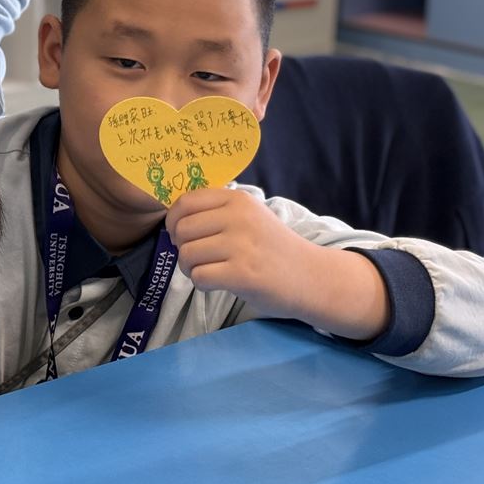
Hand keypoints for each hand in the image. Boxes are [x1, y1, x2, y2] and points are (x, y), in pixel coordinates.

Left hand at [165, 188, 322, 320]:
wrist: (311, 276)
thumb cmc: (272, 247)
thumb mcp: (249, 216)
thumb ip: (216, 211)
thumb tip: (173, 217)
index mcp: (237, 200)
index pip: (185, 202)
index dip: (173, 220)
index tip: (179, 234)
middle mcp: (238, 218)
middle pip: (181, 230)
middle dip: (181, 248)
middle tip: (197, 258)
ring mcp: (241, 245)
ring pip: (187, 255)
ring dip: (191, 268)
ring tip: (209, 270)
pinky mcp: (243, 274)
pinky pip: (199, 277)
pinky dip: (202, 284)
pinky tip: (218, 283)